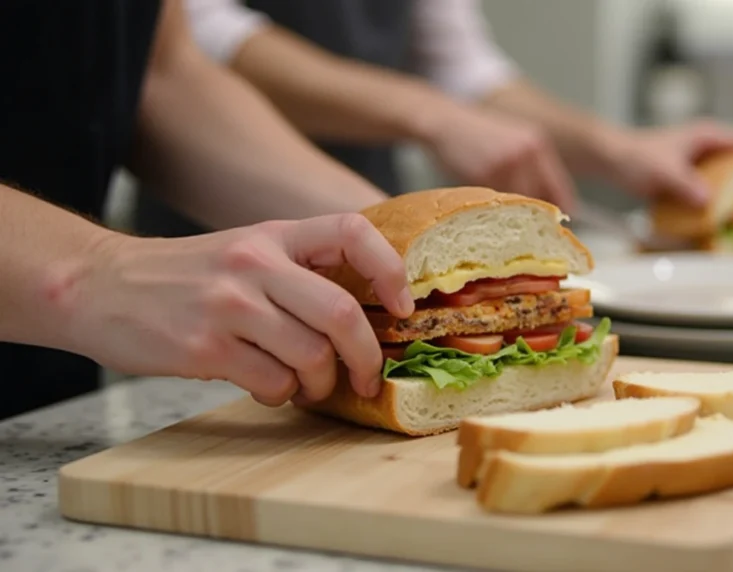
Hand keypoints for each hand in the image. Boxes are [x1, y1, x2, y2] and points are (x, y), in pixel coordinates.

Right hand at [68, 214, 412, 403]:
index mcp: (273, 234)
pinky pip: (273, 383)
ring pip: (311, 356)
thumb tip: (367, 314)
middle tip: (366, 377)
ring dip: (320, 384)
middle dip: (365, 356)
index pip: (352, 230)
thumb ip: (298, 270)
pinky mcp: (204, 347)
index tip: (401, 306)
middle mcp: (254, 263)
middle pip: (341, 312)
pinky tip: (270, 388)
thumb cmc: (185, 276)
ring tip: (308, 386)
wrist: (98, 286)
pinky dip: (283, 395)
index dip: (390, 269)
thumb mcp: (246, 249)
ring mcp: (229, 305)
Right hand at [422, 105, 577, 212]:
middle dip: (532, 218)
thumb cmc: (480, 136)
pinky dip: (490, 208)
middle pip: (539, 201)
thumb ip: (533, 167)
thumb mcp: (515, 142)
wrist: (446, 122)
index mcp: (538, 146)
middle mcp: (527, 154)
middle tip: (526, 230)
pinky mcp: (484, 174)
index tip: (555, 226)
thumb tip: (547, 203)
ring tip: (498, 214)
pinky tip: (480, 202)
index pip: (560, 189)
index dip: (559, 211)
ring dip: (509, 215)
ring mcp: (506, 164)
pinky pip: (494, 202)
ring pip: (516, 205)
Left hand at [606, 119, 732, 205]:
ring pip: (730, 182)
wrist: (611, 160)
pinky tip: (726, 223)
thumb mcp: (663, 170)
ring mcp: (700, 166)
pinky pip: (713, 194)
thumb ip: (685, 184)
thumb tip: (707, 200)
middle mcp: (709, 150)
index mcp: (709, 137)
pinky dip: (721, 206)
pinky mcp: (690, 182)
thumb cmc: (635, 155)